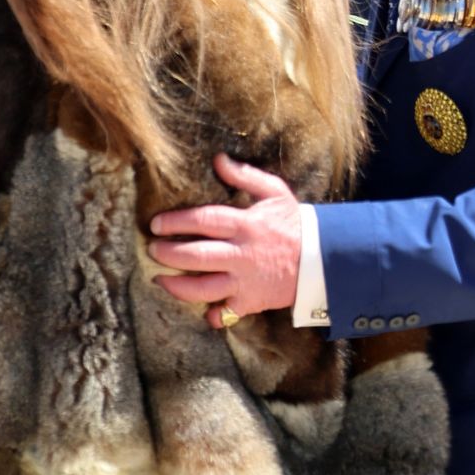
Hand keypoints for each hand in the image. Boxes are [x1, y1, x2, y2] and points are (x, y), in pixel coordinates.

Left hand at [148, 153, 301, 328]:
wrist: (321, 257)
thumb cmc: (292, 222)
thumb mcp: (274, 191)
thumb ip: (244, 175)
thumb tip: (217, 159)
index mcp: (246, 224)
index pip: (204, 220)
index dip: (176, 221)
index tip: (156, 223)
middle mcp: (242, 253)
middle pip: (197, 256)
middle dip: (169, 253)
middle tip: (152, 249)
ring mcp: (245, 280)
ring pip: (203, 288)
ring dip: (177, 286)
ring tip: (160, 278)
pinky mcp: (251, 301)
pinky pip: (225, 313)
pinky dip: (211, 314)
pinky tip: (200, 310)